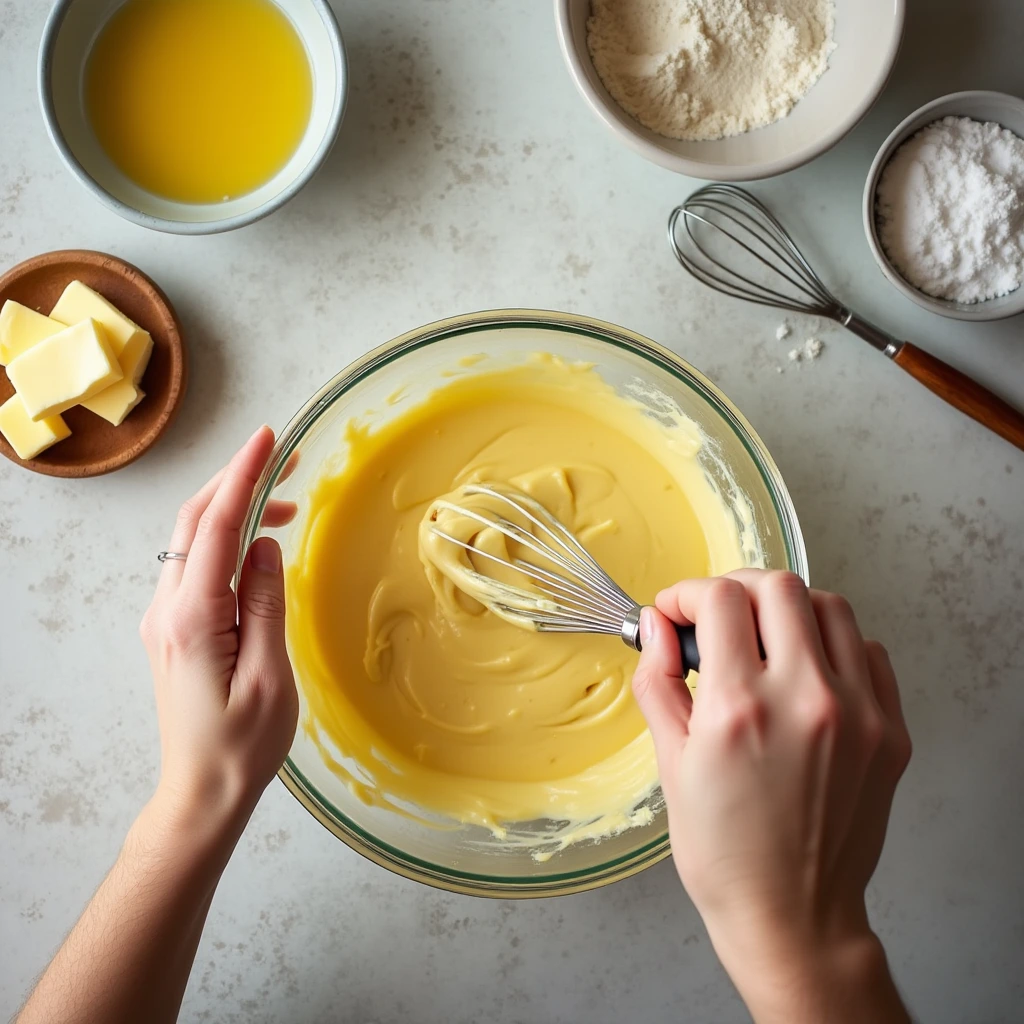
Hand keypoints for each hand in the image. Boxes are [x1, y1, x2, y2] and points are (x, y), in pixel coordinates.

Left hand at [140, 426, 298, 840]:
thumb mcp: (269, 677)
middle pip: (194, 522)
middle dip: (238, 480)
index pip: (216, 527)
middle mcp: (167, 610)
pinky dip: (226, 539)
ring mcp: (164, 618)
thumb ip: (265, 604)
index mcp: (192, 619)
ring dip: (234, 510)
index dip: (245, 476)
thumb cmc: (242, 746)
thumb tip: (265, 545)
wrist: (201, 793)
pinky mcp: (173, 629)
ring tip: (287, 503)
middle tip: (287, 457)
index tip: (269, 439)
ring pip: (191, 540)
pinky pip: (195, 566)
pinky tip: (258, 542)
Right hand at [632, 570, 911, 1022]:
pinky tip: (806, 668)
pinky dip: (833, 642)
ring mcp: (859, 713)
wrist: (792, 914)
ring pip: (831, 607)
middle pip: (778, 587)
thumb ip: (657, 681)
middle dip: (735, 589)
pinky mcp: (891, 731)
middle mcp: (805, 700)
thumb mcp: (669, 763)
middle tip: (716, 615)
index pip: (720, 599)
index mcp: (739, 708)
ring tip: (762, 637)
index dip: (687, 593)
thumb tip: (656, 625)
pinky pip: (868, 650)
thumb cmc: (724, 851)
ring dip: (788, 608)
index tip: (676, 611)